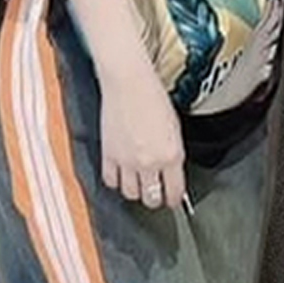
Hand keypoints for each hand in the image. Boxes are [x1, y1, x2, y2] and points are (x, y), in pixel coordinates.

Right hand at [99, 64, 187, 210]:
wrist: (129, 83)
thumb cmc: (153, 98)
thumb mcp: (174, 129)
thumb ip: (173, 155)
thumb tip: (171, 173)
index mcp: (172, 155)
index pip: (174, 193)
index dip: (173, 199)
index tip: (171, 199)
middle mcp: (150, 162)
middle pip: (151, 199)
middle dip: (154, 197)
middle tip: (154, 191)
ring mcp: (128, 161)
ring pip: (131, 193)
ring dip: (134, 189)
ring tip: (136, 181)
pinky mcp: (109, 155)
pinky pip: (111, 181)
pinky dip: (115, 180)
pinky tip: (120, 173)